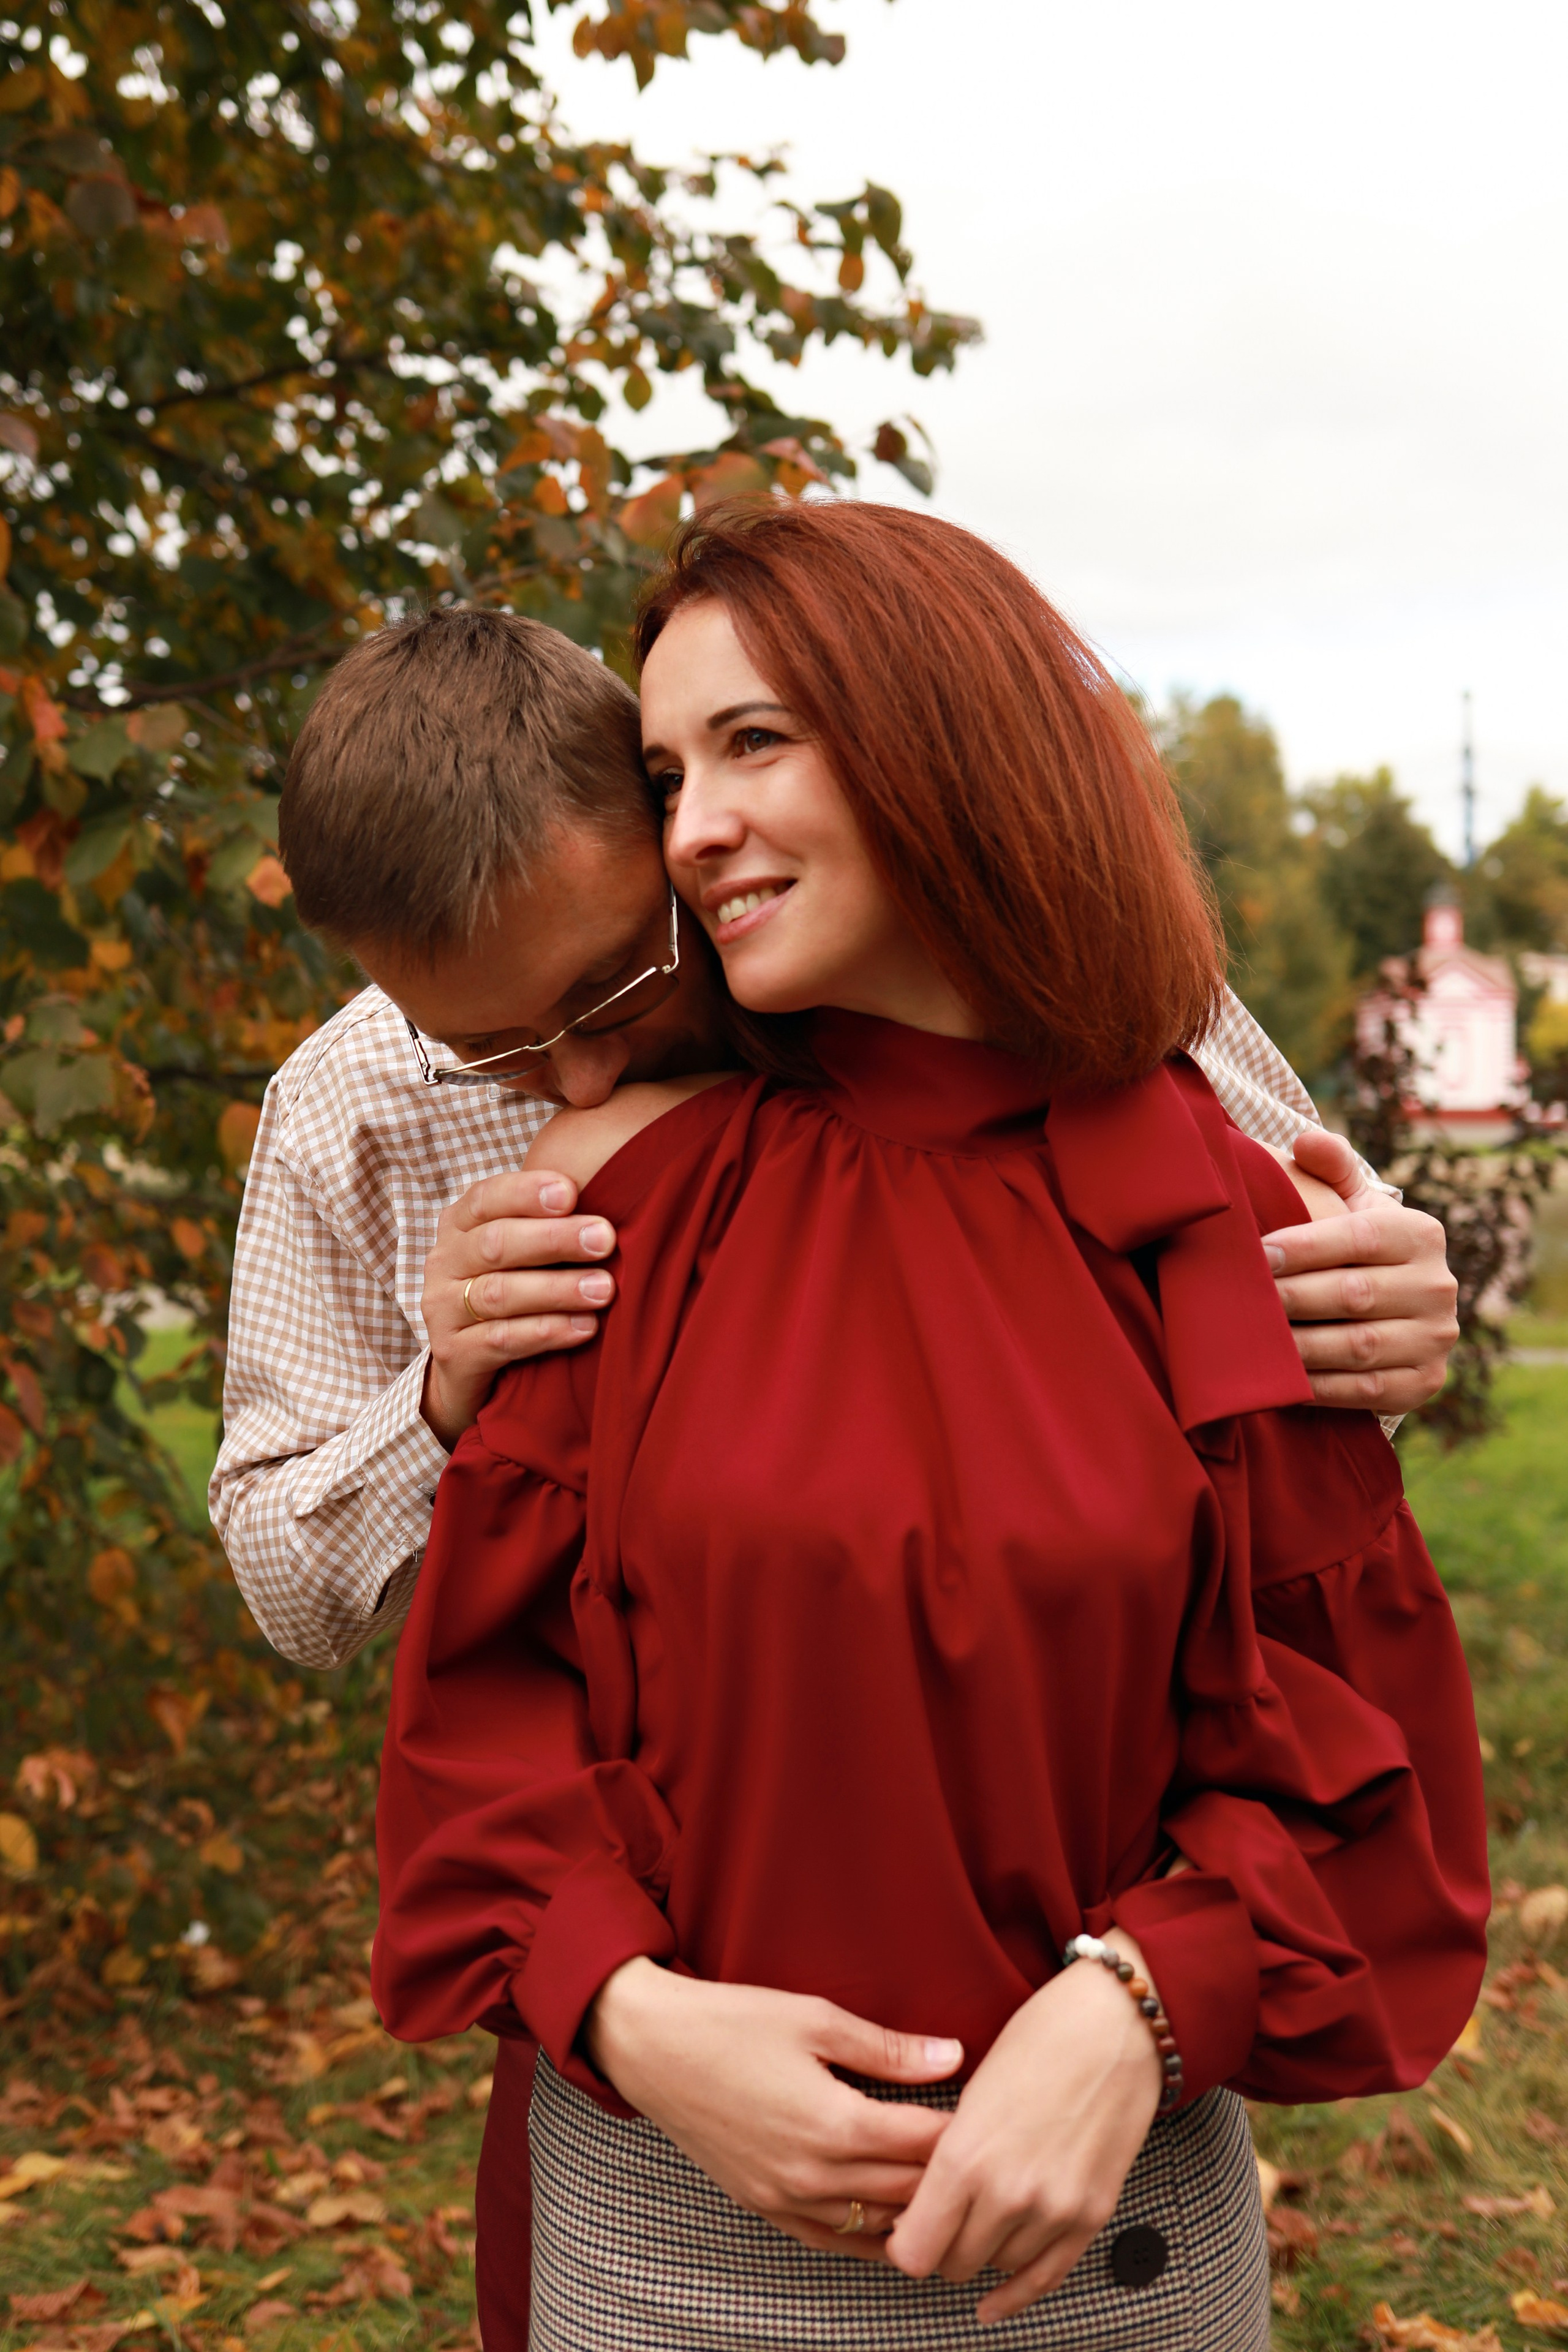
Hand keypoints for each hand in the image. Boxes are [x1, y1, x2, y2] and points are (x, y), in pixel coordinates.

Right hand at [419, 1170, 617, 1448]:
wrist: (465, 1363)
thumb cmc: (510, 1292)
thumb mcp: (518, 1252)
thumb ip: (548, 1221)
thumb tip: (615, 1190)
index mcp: (459, 1225)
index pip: (486, 1198)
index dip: (526, 1193)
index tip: (570, 1191)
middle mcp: (444, 1263)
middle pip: (495, 1243)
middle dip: (553, 1239)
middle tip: (603, 1239)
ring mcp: (442, 1310)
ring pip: (499, 1293)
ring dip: (557, 1289)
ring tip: (604, 1289)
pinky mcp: (452, 1354)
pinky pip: (501, 1340)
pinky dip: (546, 1332)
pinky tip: (585, 1327)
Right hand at [586, 1958, 963, 2257]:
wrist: (654, 2049)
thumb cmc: (734, 2022)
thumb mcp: (816, 2020)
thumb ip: (889, 2049)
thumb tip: (954, 2055)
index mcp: (833, 2123)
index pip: (924, 2145)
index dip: (964, 2134)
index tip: (993, 2118)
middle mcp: (813, 2174)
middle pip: (908, 2192)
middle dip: (950, 2178)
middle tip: (985, 2159)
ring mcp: (787, 2199)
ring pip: (876, 2226)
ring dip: (915, 2211)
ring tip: (952, 2193)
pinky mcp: (766, 2207)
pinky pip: (834, 2241)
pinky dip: (872, 2236)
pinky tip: (896, 2223)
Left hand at [886, 1935, 1161, 2324]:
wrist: (1114, 2027)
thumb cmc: (1037, 2040)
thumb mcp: (971, 2092)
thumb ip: (948, 2154)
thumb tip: (922, 2203)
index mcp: (965, 2156)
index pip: (914, 2249)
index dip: (903, 2242)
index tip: (903, 2228)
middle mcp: (1008, 2194)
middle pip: (953, 2264)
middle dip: (941, 2248)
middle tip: (939, 2222)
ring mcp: (1054, 2210)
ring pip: (996, 2268)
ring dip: (982, 2252)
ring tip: (977, 2222)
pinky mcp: (1091, 2216)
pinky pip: (1045, 2279)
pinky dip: (1015, 2295)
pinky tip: (993, 2306)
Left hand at [1265, 1128, 1457, 1413]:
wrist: (1397, 1309)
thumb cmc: (1358, 1247)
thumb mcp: (1353, 1203)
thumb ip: (1331, 1167)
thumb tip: (1306, 1140)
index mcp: (1421, 1234)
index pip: (1359, 1238)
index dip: (1305, 1247)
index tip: (1257, 1253)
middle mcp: (1438, 1287)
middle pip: (1354, 1295)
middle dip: (1292, 1298)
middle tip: (1241, 1299)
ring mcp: (1435, 1340)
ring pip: (1357, 1347)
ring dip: (1299, 1346)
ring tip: (1252, 1340)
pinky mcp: (1424, 1384)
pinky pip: (1365, 1392)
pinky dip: (1318, 1386)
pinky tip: (1279, 1379)